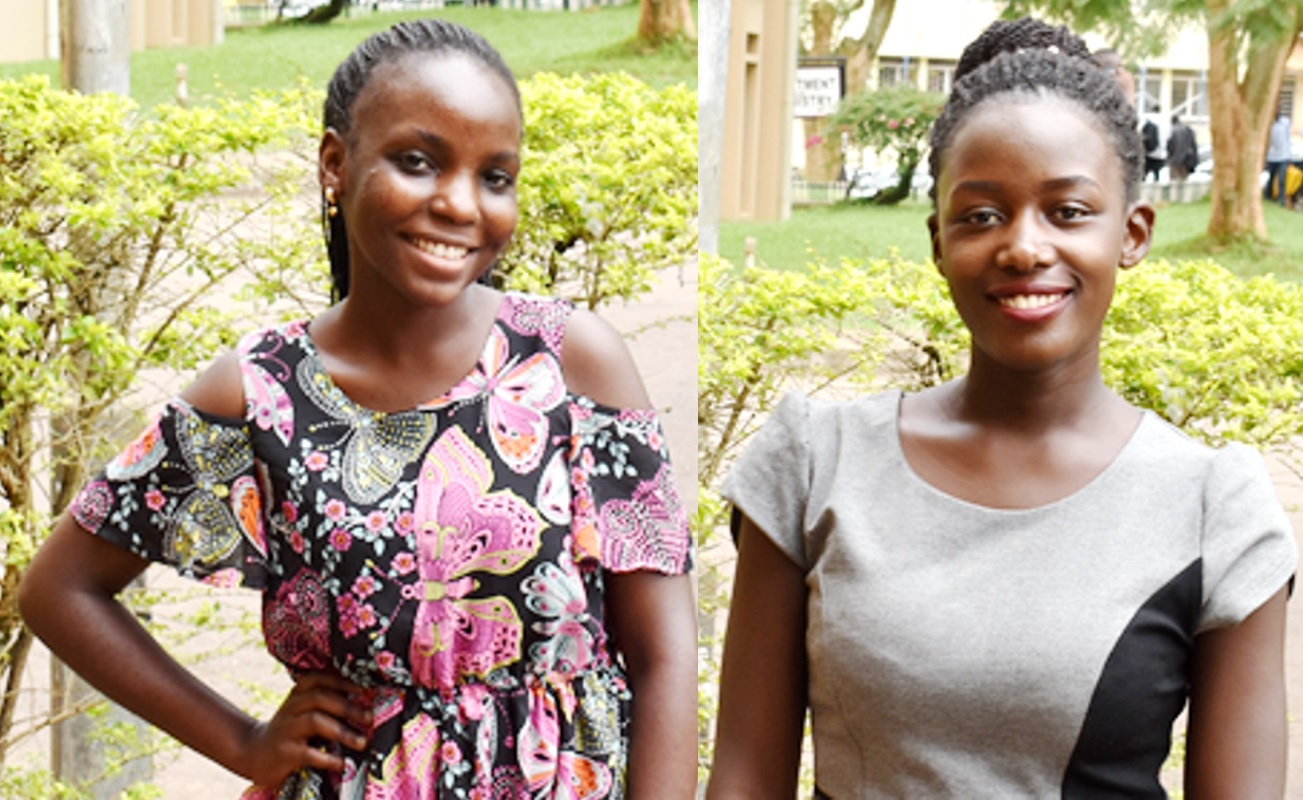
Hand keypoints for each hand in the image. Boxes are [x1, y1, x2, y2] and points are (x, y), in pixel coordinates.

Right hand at [237, 671, 373, 787]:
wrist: (254, 753)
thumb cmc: (289, 730)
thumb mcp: (303, 710)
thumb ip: (326, 702)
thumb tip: (364, 700)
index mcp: (297, 695)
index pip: (318, 678)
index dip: (342, 681)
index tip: (364, 688)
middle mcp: (291, 708)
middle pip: (320, 698)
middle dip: (348, 707)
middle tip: (369, 717)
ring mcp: (286, 729)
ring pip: (315, 721)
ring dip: (342, 731)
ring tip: (361, 742)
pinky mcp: (285, 752)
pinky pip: (309, 753)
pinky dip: (328, 758)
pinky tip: (342, 762)